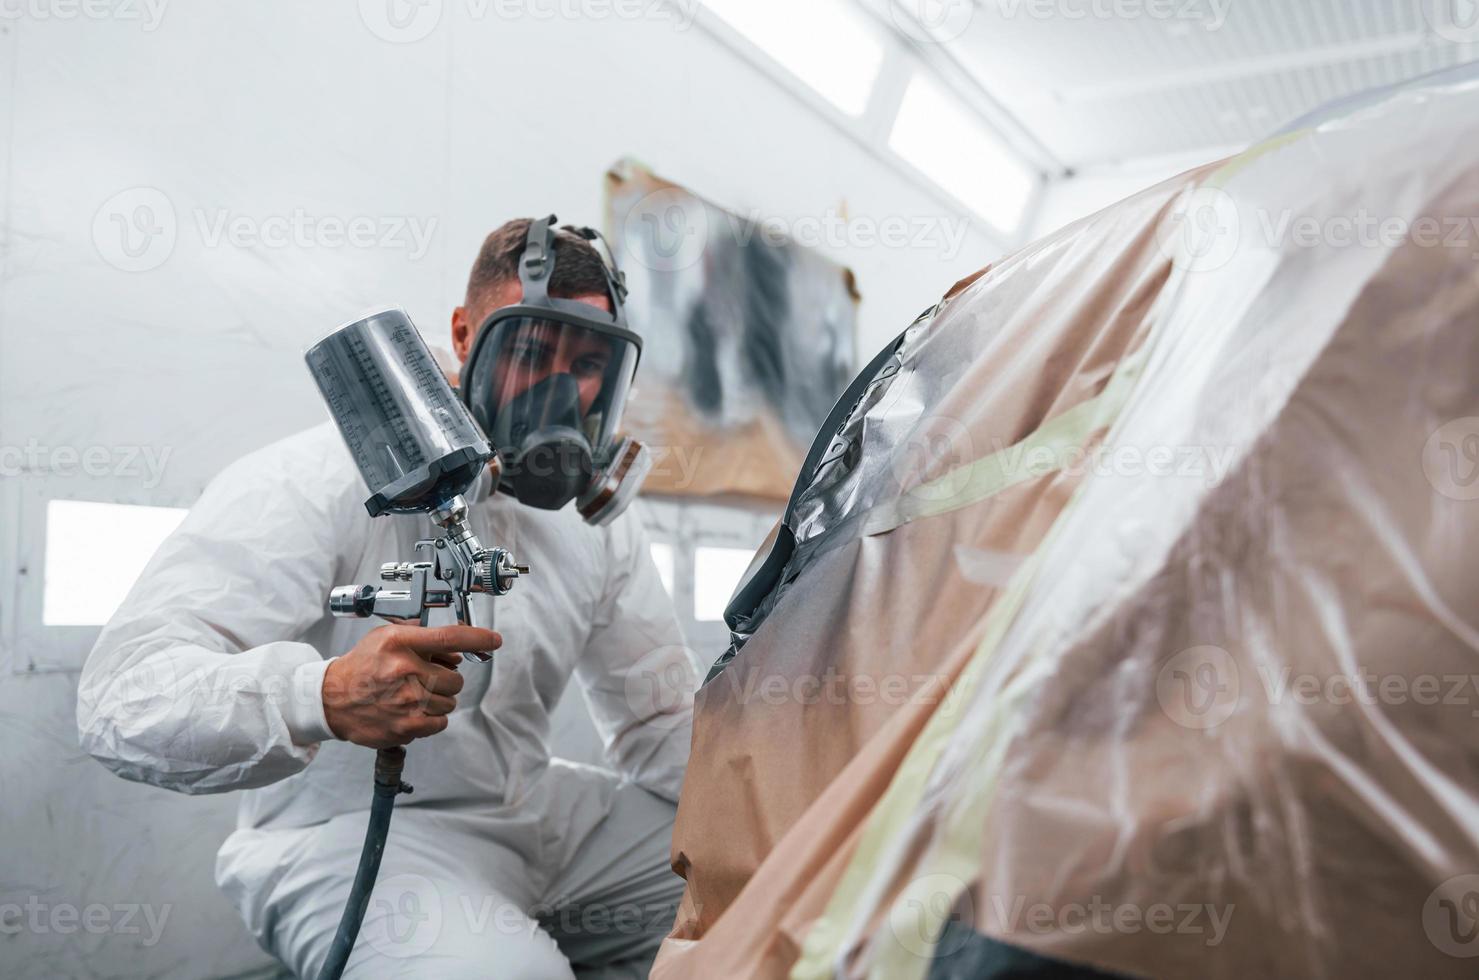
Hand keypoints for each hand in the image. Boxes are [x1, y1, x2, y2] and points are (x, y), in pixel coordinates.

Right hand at [322, 624, 500, 748]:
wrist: (332, 699)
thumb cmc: (362, 667)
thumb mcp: (387, 638)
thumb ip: (422, 639)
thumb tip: (457, 652)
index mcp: (400, 643)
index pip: (450, 638)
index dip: (477, 639)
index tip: (494, 641)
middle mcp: (405, 669)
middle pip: (455, 679)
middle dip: (446, 680)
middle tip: (425, 680)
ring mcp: (407, 699)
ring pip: (450, 702)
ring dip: (438, 700)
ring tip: (413, 696)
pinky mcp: (406, 725)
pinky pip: (441, 722)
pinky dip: (432, 718)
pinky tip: (412, 710)